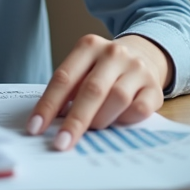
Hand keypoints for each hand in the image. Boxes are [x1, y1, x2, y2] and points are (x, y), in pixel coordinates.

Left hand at [26, 34, 173, 150]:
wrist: (143, 55)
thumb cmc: (102, 70)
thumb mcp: (82, 69)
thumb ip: (68, 91)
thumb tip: (50, 124)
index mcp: (88, 46)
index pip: (64, 78)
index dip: (48, 105)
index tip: (35, 128)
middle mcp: (113, 53)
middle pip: (91, 90)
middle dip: (75, 121)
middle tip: (61, 143)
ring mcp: (137, 69)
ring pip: (117, 99)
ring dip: (100, 120)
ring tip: (92, 130)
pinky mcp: (154, 87)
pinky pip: (139, 110)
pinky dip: (125, 121)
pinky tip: (117, 123)